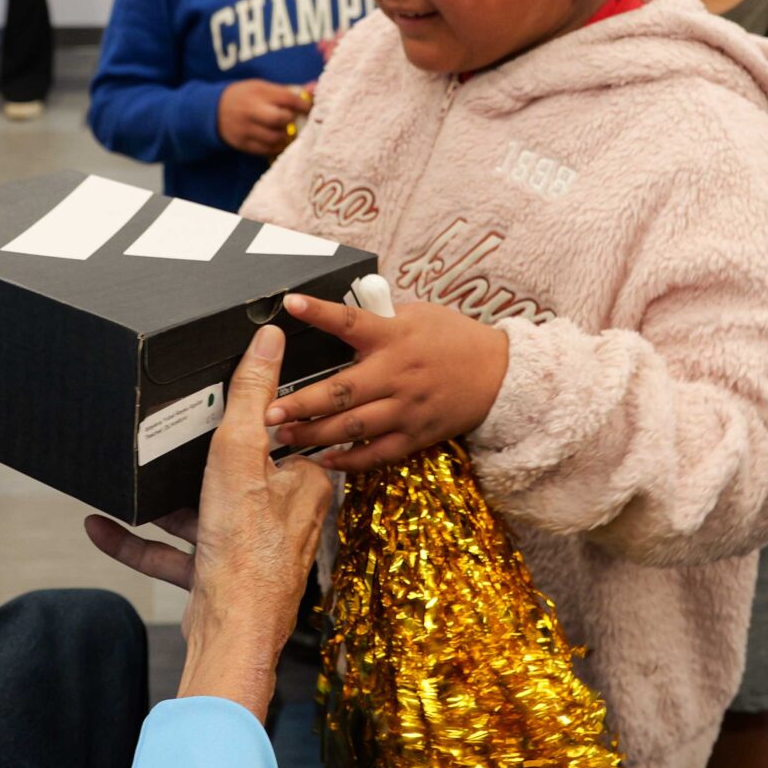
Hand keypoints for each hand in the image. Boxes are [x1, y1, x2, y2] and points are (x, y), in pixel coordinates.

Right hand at [84, 326, 332, 711]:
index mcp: (304, 481)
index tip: (224, 393)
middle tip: (167, 432)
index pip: (285, 430)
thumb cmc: (247, 551)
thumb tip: (268, 340)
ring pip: (202, 511)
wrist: (230, 634)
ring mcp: (249, 547)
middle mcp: (283, 514)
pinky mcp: (219, 576)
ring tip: (128, 479)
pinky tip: (103, 528)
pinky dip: (139, 540)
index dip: (258, 410)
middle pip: (238, 470)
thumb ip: (250, 395)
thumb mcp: (240, 454)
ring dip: (163, 500)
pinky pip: (174, 551)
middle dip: (197, 458)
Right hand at [217, 79, 310, 157]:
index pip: (286, 98)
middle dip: (290, 120)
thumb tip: (314, 89)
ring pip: (274, 138)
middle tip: (292, 120)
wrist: (215, 110)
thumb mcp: (262, 87)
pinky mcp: (243, 144)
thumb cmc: (246, 96)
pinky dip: (277, 147)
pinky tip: (278, 141)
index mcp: (257, 92)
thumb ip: (287, 91)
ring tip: (286, 131)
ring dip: (285, 136)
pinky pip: (266, 150)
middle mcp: (250, 110)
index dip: (303, 104)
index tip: (309, 108)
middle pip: (279, 119)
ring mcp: (245, 129)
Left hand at [265, 294, 509, 472]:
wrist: (499, 375)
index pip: (351, 322)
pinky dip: (350, 460)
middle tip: (267, 412)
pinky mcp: (415, 436)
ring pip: (353, 426)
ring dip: (315, 434)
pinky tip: (325, 461)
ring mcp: (406, 409)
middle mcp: (397, 374)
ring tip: (284, 438)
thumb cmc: (452, 338)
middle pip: (342, 391)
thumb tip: (338, 315)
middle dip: (301, 403)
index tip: (290, 305)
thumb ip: (378, 319)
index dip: (320, 313)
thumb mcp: (416, 315)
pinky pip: (378, 453)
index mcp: (395, 337)